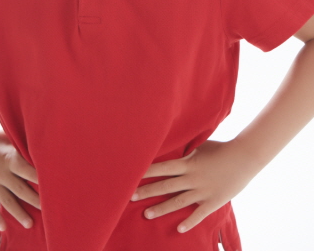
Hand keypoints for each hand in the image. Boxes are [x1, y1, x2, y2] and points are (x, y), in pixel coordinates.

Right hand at [0, 128, 40, 230]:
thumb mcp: (8, 137)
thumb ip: (21, 145)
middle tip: (50, 211)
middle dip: (36, 201)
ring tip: (30, 224)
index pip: (30, 171)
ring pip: (8, 202)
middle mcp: (1, 172)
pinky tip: (3, 227)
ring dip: (19, 214)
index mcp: (10, 157)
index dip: (42, 180)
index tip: (55, 186)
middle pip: (22, 190)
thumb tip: (40, 146)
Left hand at [130, 139, 257, 232]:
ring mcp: (202, 191)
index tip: (132, 174)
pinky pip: (198, 214)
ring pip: (177, 202)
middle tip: (130, 196)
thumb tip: (172, 146)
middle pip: (165, 186)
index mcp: (188, 162)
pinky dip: (188, 222)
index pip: (162, 167)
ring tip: (146, 214)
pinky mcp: (213, 201)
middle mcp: (192, 177)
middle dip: (147, 191)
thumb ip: (186, 150)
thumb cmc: (221, 148)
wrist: (245, 157)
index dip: (147, 171)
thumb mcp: (200, 145)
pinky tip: (178, 229)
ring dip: (161, 209)